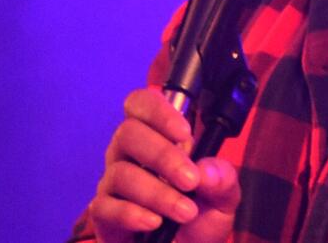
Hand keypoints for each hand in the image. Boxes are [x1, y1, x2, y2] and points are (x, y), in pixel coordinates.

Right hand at [89, 87, 240, 242]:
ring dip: (157, 192)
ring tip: (185, 212)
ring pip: (120, 172)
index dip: (159, 111)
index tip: (185, 134)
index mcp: (156, 137)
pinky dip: (132, 214)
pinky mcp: (104, 214)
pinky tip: (154, 223)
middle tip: (190, 181)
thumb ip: (222, 180)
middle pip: (128, 133)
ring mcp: (113, 183)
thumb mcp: (223, 199)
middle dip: (163, 155)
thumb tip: (206, 170)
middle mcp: (128, 153)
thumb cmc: (200, 219)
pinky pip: (106, 206)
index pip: (141, 104)